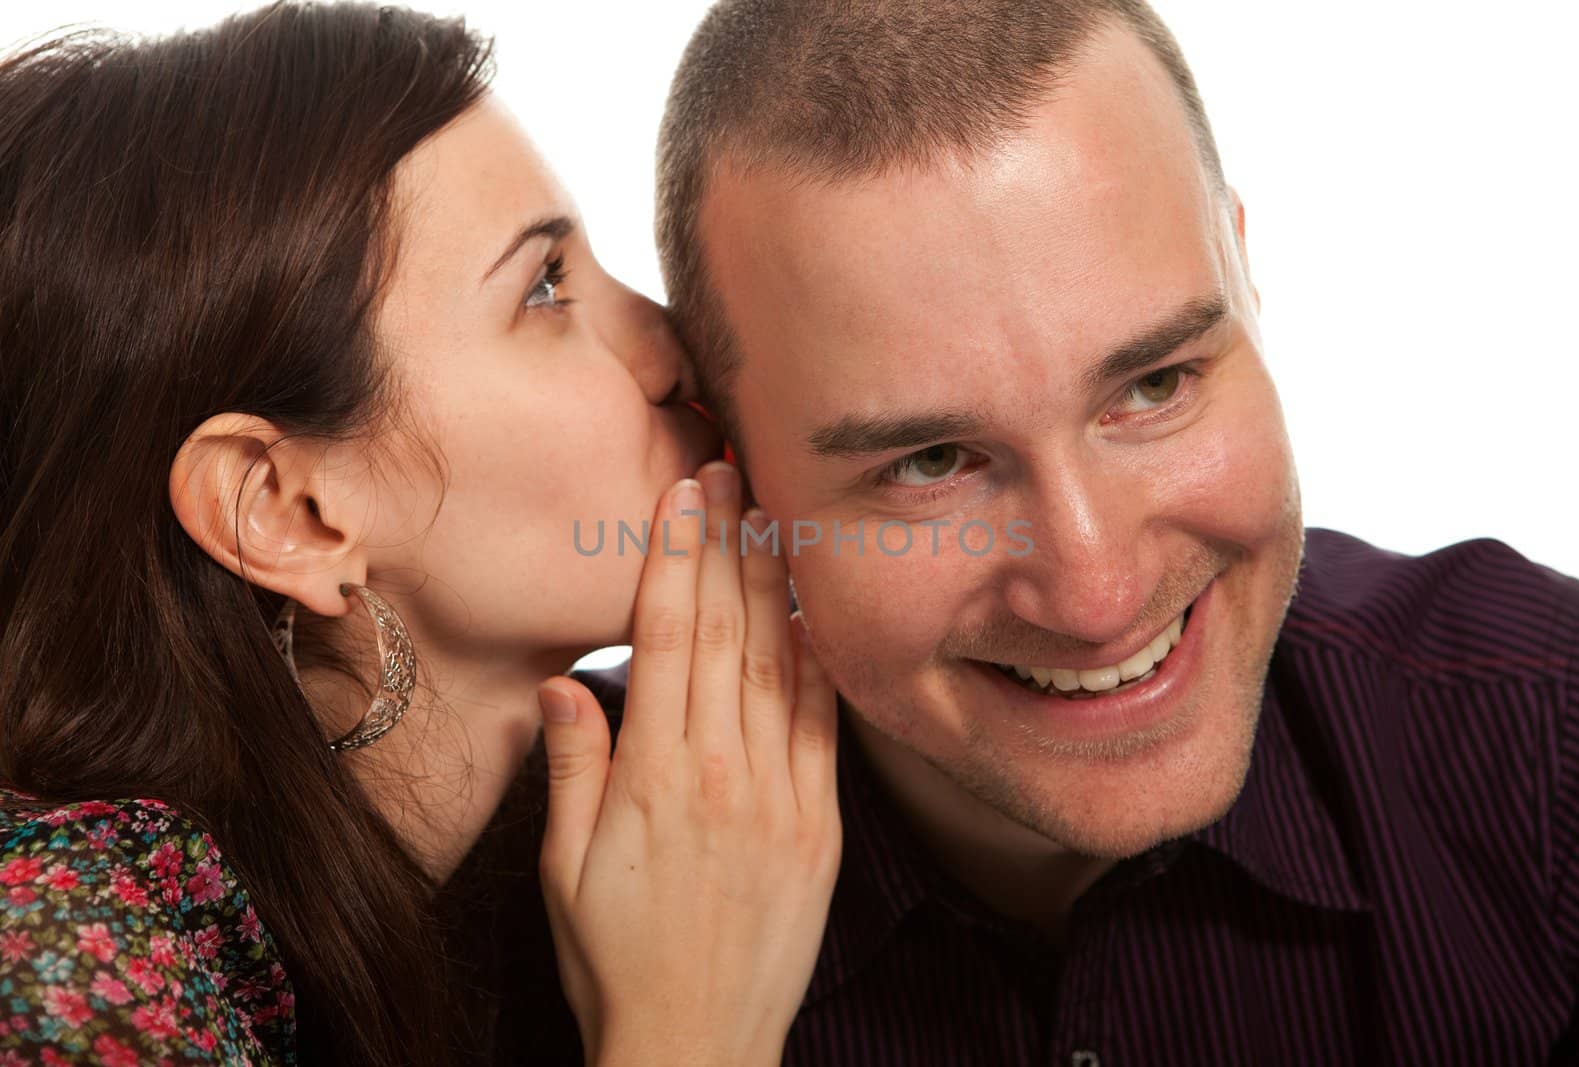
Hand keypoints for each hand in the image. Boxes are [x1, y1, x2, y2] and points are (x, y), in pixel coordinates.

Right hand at [537, 462, 840, 1066]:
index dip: (676, 555)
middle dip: (729, 542)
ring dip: (777, 582)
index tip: (684, 493)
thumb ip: (573, 768)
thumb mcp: (562, 871)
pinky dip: (821, 661)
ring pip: (780, 664)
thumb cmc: (614, 961)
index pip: (669, 635)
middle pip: (728, 630)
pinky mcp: (820, 825)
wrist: (696, 1047)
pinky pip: (824, 724)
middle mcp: (723, 771)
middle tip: (733, 471)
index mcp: (653, 776)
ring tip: (775, 515)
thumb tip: (568, 683)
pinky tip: (818, 613)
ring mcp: (780, 796)